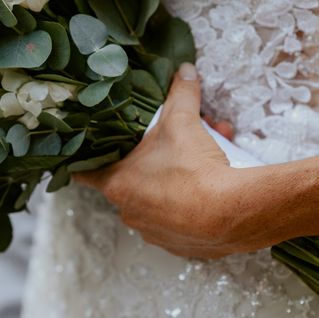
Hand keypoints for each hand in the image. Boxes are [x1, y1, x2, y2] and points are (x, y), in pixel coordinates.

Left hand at [75, 62, 256, 258]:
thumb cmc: (195, 169)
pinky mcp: (182, 246)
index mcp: (117, 184)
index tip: (89, 150)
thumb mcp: (183, 122)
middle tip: (179, 139)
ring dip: (180, 176)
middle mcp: (130, 212)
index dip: (88, 158)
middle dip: (156, 156)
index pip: (86, 171)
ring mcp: (155, 232)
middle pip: (133, 179)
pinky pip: (184, 219)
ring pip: (162, 198)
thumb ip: (180, 95)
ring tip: (210, 155)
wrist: (233, 214)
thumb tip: (184, 71)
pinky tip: (215, 184)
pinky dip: (195, 202)